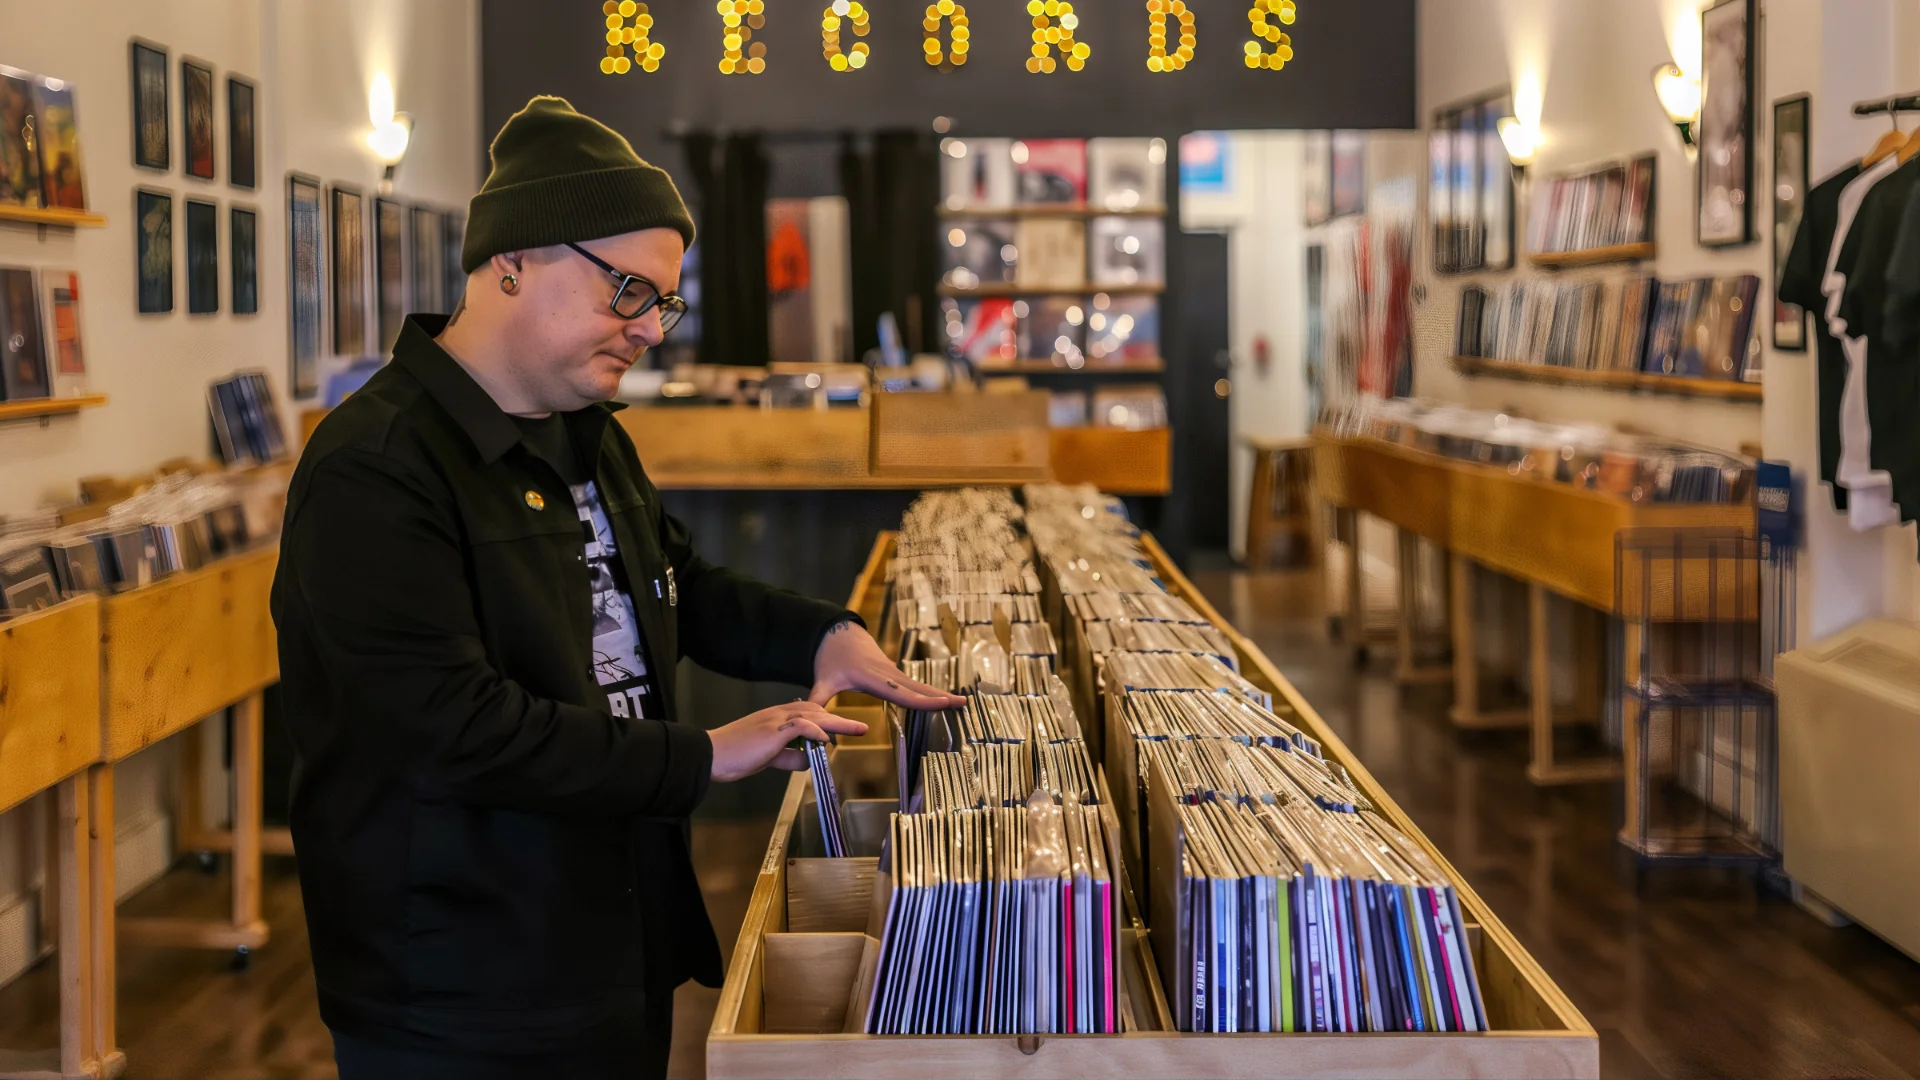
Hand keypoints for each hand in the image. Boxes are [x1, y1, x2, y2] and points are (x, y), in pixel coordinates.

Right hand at [708, 701, 868, 782]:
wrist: (711, 754)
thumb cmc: (734, 756)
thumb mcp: (767, 757)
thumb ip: (788, 757)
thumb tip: (808, 760)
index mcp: (774, 717)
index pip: (806, 712)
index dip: (825, 720)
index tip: (841, 728)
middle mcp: (777, 714)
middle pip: (815, 711)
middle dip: (839, 719)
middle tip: (859, 727)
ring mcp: (775, 720)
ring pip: (813, 715)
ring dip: (837, 723)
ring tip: (856, 729)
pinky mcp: (773, 730)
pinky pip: (801, 726)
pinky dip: (817, 731)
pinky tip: (828, 739)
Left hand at [809, 620, 966, 710]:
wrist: (837, 634)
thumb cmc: (829, 659)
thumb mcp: (822, 680)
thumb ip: (818, 702)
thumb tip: (812, 726)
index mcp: (873, 678)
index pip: (902, 694)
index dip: (923, 701)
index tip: (943, 703)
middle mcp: (888, 674)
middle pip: (918, 688)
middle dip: (941, 696)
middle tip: (963, 704)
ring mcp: (893, 672)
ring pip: (919, 685)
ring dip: (940, 694)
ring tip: (962, 703)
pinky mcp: (894, 672)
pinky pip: (915, 684)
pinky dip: (930, 692)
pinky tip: (943, 699)